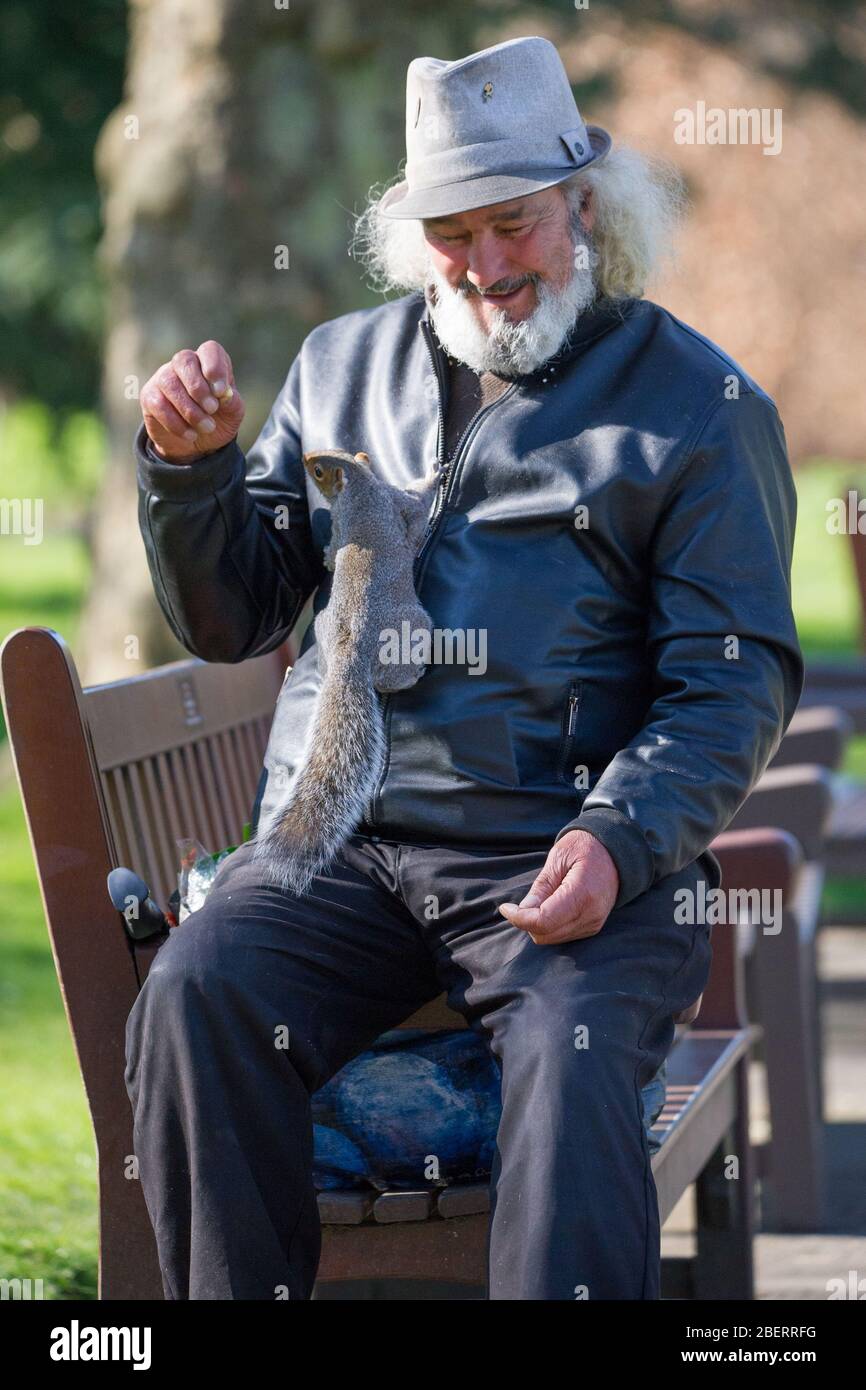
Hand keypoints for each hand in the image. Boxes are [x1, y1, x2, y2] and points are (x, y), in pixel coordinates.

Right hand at [140, 340, 245, 462]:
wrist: (197, 445)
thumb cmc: (217, 421)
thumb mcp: (232, 414)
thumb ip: (232, 401)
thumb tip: (224, 394)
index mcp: (208, 363)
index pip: (210, 350)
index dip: (215, 367)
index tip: (221, 391)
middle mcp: (184, 365)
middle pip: (184, 360)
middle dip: (199, 388)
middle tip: (212, 409)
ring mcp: (164, 378)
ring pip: (170, 383)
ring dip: (190, 410)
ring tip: (206, 427)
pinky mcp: (149, 396)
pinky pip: (158, 404)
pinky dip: (177, 423)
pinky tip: (191, 434)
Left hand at [498, 829, 619, 944]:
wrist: (616, 852)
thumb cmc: (585, 848)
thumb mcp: (558, 858)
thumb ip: (541, 887)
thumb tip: (523, 910)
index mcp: (582, 893)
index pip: (544, 921)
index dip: (519, 918)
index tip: (506, 908)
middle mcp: (591, 914)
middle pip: (546, 934)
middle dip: (527, 922)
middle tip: (522, 903)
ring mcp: (594, 923)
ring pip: (553, 939)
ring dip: (538, 925)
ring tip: (539, 901)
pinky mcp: (593, 927)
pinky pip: (563, 936)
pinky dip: (550, 926)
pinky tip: (549, 907)